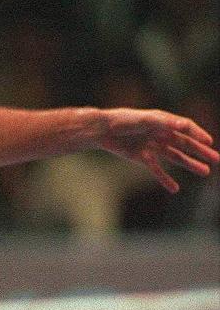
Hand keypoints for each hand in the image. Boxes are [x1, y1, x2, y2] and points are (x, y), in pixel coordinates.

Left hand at [97, 108, 219, 192]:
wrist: (101, 131)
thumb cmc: (122, 121)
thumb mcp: (144, 120)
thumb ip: (163, 122)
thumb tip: (184, 125)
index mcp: (162, 122)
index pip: (185, 128)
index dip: (198, 134)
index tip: (209, 142)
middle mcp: (159, 134)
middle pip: (184, 144)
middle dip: (200, 151)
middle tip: (217, 159)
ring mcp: (151, 146)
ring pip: (175, 157)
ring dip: (190, 164)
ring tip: (205, 171)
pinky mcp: (141, 157)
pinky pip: (156, 170)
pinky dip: (165, 179)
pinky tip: (175, 189)